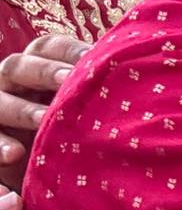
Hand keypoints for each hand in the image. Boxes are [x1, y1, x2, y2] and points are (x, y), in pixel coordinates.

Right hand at [0, 34, 88, 187]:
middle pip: (19, 66)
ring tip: (41, 121)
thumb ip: (101, 86)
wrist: (48, 162)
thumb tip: (141, 68)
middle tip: (67, 80)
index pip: (48, 47)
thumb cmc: (76, 122)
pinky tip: (14, 154)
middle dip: (43, 72)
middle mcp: (12, 80)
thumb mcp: (87, 103)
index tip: (91, 59)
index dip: (67, 50)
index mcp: (39, 64)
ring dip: (20, 109)